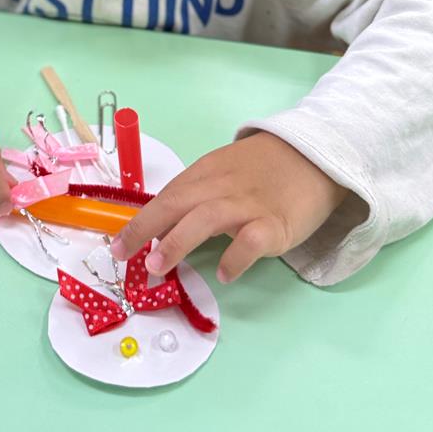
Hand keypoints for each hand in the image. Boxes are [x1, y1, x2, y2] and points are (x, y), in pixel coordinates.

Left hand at [110, 131, 348, 282]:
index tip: (118, 244)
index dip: (140, 220)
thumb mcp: (225, 172)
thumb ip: (198, 194)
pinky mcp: (276, 223)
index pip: (167, 196)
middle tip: (124, 255)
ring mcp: (248, 204)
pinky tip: (225, 275)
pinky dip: (235, 256)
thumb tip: (164, 224)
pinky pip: (251, 241)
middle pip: (176, 203)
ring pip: (205, 219)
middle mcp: (221, 186)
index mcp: (206, 173)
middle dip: (144, 228)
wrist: (314, 157)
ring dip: (177, 242)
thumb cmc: (265, 169)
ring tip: (157, 266)